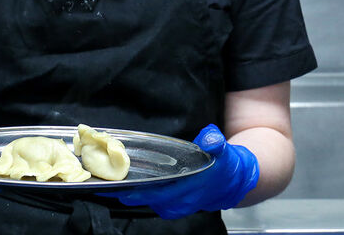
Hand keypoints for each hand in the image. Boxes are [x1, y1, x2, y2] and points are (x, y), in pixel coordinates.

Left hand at [101, 124, 258, 218]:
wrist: (235, 181)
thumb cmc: (225, 163)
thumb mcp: (223, 149)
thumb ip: (215, 142)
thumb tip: (209, 139)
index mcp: (193, 187)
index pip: (163, 193)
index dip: (143, 194)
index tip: (123, 191)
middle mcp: (185, 200)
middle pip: (152, 202)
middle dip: (130, 196)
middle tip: (108, 188)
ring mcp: (181, 205)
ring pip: (154, 205)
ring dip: (135, 198)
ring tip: (114, 188)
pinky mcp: (178, 205)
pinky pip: (158, 204)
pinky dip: (145, 198)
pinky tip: (132, 188)